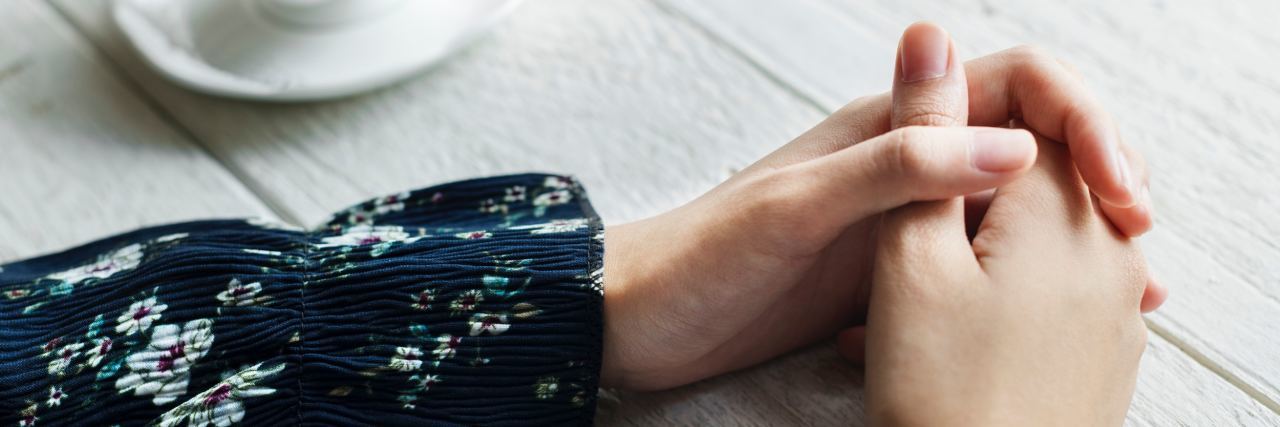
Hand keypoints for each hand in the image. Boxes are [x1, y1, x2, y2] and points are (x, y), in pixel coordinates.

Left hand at [600, 22, 1159, 389]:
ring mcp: (903, 220)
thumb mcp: (798, 206)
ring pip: (1014, 209)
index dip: (1082, 120)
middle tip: (1136, 244)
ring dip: (1071, 238)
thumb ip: (897, 169)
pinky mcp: (891, 274)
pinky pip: (978, 267)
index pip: (1017, 83)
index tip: (1118, 186)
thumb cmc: (701, 256)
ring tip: (1126, 289)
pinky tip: (1056, 319)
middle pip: (1032, 143)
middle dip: (1095, 179)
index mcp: (888, 124)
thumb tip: (1017, 149)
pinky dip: (1026, 285)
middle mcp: (906, 163)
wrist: (642, 318)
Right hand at [861, 129, 1146, 425]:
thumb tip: (934, 52)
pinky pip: (1054, 296)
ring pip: (1038, 241)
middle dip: (964, 200)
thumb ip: (923, 147)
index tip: (910, 180)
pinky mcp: (1108, 355)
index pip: (1026, 120)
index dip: (956, 134)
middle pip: (1034, 181)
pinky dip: (998, 302)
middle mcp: (1113, 253)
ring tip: (904, 306)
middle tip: (900, 245)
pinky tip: (942, 338)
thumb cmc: (940, 390)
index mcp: (1067, 212)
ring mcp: (1118, 310)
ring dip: (970, 257)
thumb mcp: (909, 255)